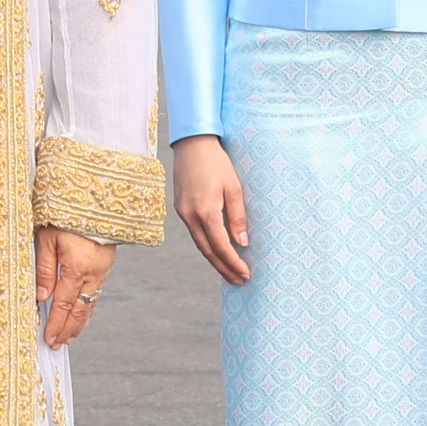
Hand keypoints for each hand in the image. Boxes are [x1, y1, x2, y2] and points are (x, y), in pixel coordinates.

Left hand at [36, 227, 115, 348]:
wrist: (96, 201)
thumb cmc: (68, 217)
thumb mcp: (47, 239)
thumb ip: (44, 269)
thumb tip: (41, 296)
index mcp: (76, 268)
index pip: (63, 304)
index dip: (56, 324)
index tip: (49, 337)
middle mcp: (92, 274)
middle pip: (79, 310)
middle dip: (67, 330)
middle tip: (57, 344)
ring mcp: (101, 272)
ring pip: (90, 305)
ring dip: (79, 324)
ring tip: (69, 337)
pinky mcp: (105, 267)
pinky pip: (96, 295)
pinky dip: (88, 310)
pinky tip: (83, 316)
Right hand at [173, 135, 251, 285]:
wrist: (192, 144)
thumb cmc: (217, 162)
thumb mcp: (233, 187)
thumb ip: (237, 216)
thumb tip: (242, 242)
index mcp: (205, 211)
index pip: (221, 246)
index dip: (233, 263)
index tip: (246, 274)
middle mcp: (190, 216)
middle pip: (208, 251)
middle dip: (224, 268)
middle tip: (238, 281)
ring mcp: (183, 213)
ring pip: (200, 244)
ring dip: (215, 260)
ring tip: (229, 272)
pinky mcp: (180, 208)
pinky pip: (195, 234)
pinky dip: (207, 246)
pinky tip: (216, 251)